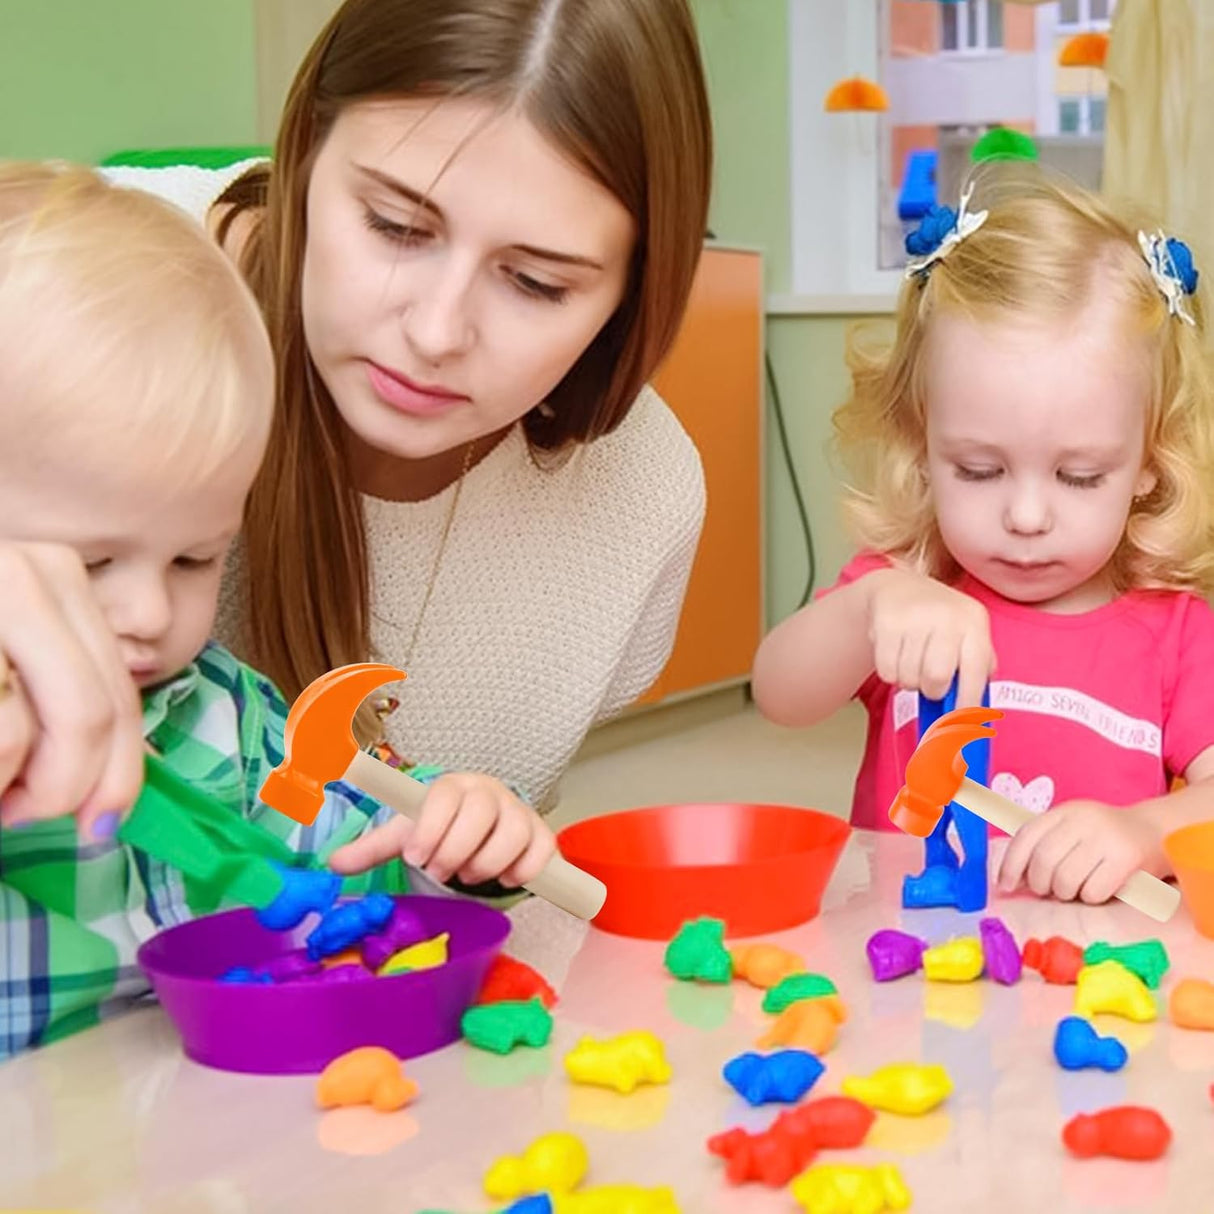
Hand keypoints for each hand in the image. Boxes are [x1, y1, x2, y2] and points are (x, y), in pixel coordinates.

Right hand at [0, 542, 142, 835]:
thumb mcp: (12, 659)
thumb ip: (64, 695)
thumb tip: (116, 782)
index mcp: (52, 575)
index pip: (118, 689)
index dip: (122, 771)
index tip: (103, 825)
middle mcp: (21, 572)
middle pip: (89, 716)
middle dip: (62, 789)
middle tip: (17, 816)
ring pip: (21, 735)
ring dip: (4, 790)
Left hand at [328, 772, 555, 887]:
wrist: (487, 830)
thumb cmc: (444, 830)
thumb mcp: (409, 836)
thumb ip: (373, 849)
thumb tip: (333, 864)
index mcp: (454, 786)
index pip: (446, 794)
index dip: (431, 826)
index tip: (415, 857)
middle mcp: (491, 793)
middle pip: (480, 812)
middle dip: (455, 850)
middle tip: (438, 872)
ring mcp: (520, 813)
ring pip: (512, 833)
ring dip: (485, 864)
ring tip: (467, 876)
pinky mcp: (542, 836)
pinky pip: (542, 851)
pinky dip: (522, 870)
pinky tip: (503, 879)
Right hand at [866, 568, 994, 705]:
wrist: (899, 588)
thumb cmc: (940, 622)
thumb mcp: (967, 634)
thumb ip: (978, 668)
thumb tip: (976, 714)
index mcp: (974, 621)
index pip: (976, 671)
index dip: (968, 702)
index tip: (960, 723)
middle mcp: (947, 616)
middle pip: (937, 677)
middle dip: (932, 690)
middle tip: (930, 683)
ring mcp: (915, 617)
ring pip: (909, 678)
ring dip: (910, 681)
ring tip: (912, 662)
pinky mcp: (886, 623)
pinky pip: (887, 671)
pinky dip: (891, 674)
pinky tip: (896, 655)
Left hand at [996, 800, 1158, 904]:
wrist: (1154, 832)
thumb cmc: (1102, 839)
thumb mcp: (1070, 832)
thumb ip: (1042, 849)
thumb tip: (1011, 881)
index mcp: (1063, 812)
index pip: (1026, 837)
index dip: (1010, 865)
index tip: (1005, 886)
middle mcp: (1082, 820)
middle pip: (1044, 861)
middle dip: (1039, 884)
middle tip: (1048, 890)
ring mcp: (1105, 838)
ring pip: (1066, 879)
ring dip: (1065, 893)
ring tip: (1075, 888)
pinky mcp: (1126, 859)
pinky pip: (1092, 891)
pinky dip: (1090, 897)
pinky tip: (1099, 889)